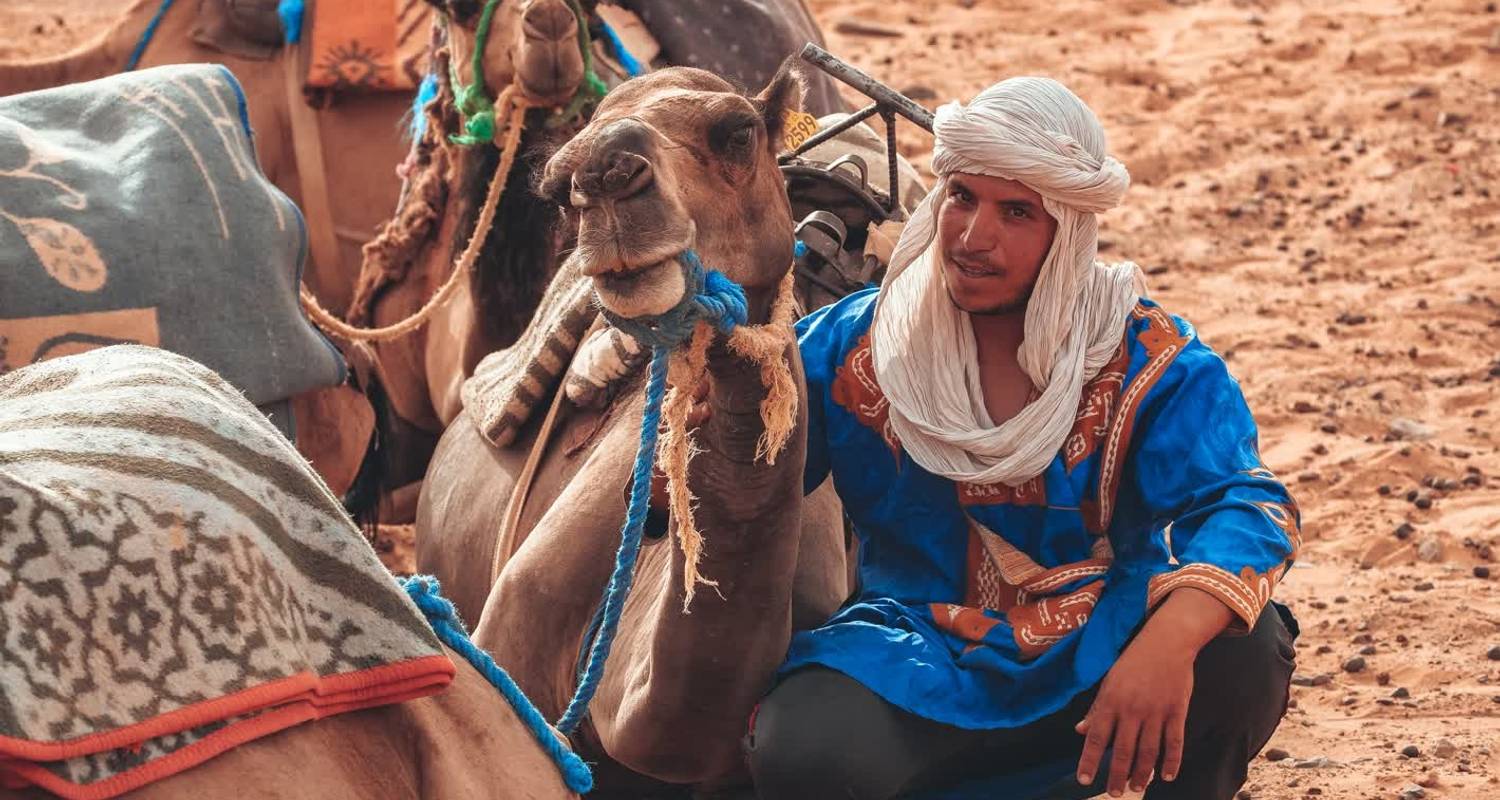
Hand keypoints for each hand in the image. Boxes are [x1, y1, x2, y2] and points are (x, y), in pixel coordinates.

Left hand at [1074, 637, 1193, 795]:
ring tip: (1136, 787)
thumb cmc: (1133, 661)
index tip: (1084, 780)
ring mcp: (1156, 711)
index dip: (1089, 761)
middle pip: (1122, 750)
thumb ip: (1096, 709)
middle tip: (1115, 793)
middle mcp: (1132, 709)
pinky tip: (1166, 776)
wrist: (1166, 642)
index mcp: (1111, 701)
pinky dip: (1171, 761)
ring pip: (1148, 751)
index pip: (1096, 737)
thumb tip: (1080, 731)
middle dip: (1117, 775)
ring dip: (1141, 772)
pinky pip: (1174, 742)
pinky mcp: (1176, 711)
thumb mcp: (1109, 681)